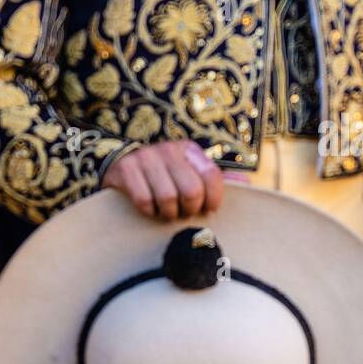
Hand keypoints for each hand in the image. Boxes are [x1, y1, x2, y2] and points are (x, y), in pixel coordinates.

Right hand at [103, 139, 224, 219]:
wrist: (118, 166)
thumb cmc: (161, 177)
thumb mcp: (188, 173)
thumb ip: (214, 180)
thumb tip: (245, 183)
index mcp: (189, 149)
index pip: (211, 176)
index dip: (213, 199)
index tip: (208, 210)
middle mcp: (168, 149)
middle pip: (191, 191)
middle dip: (189, 209)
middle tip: (183, 213)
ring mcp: (144, 157)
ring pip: (167, 198)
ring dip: (168, 213)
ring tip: (166, 213)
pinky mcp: (125, 169)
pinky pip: (144, 201)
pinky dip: (148, 211)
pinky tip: (149, 209)